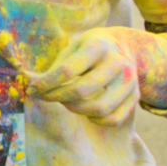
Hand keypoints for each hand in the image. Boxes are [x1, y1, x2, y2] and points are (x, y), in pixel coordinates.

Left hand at [26, 27, 166, 126]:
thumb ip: (54, 68)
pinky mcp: (135, 96)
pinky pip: (114, 119)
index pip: (67, 71)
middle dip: (57, 97)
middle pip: (82, 91)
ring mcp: (129, 80)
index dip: (46, 83)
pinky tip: (85, 111)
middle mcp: (117, 62)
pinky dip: (95, 119)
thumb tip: (31, 86)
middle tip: (46, 96)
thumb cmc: (88, 50)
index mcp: (97, 46)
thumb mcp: (71, 49)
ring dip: (75, 109)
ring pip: (99, 108)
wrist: (123, 48)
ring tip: (65, 101)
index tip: (32, 89)